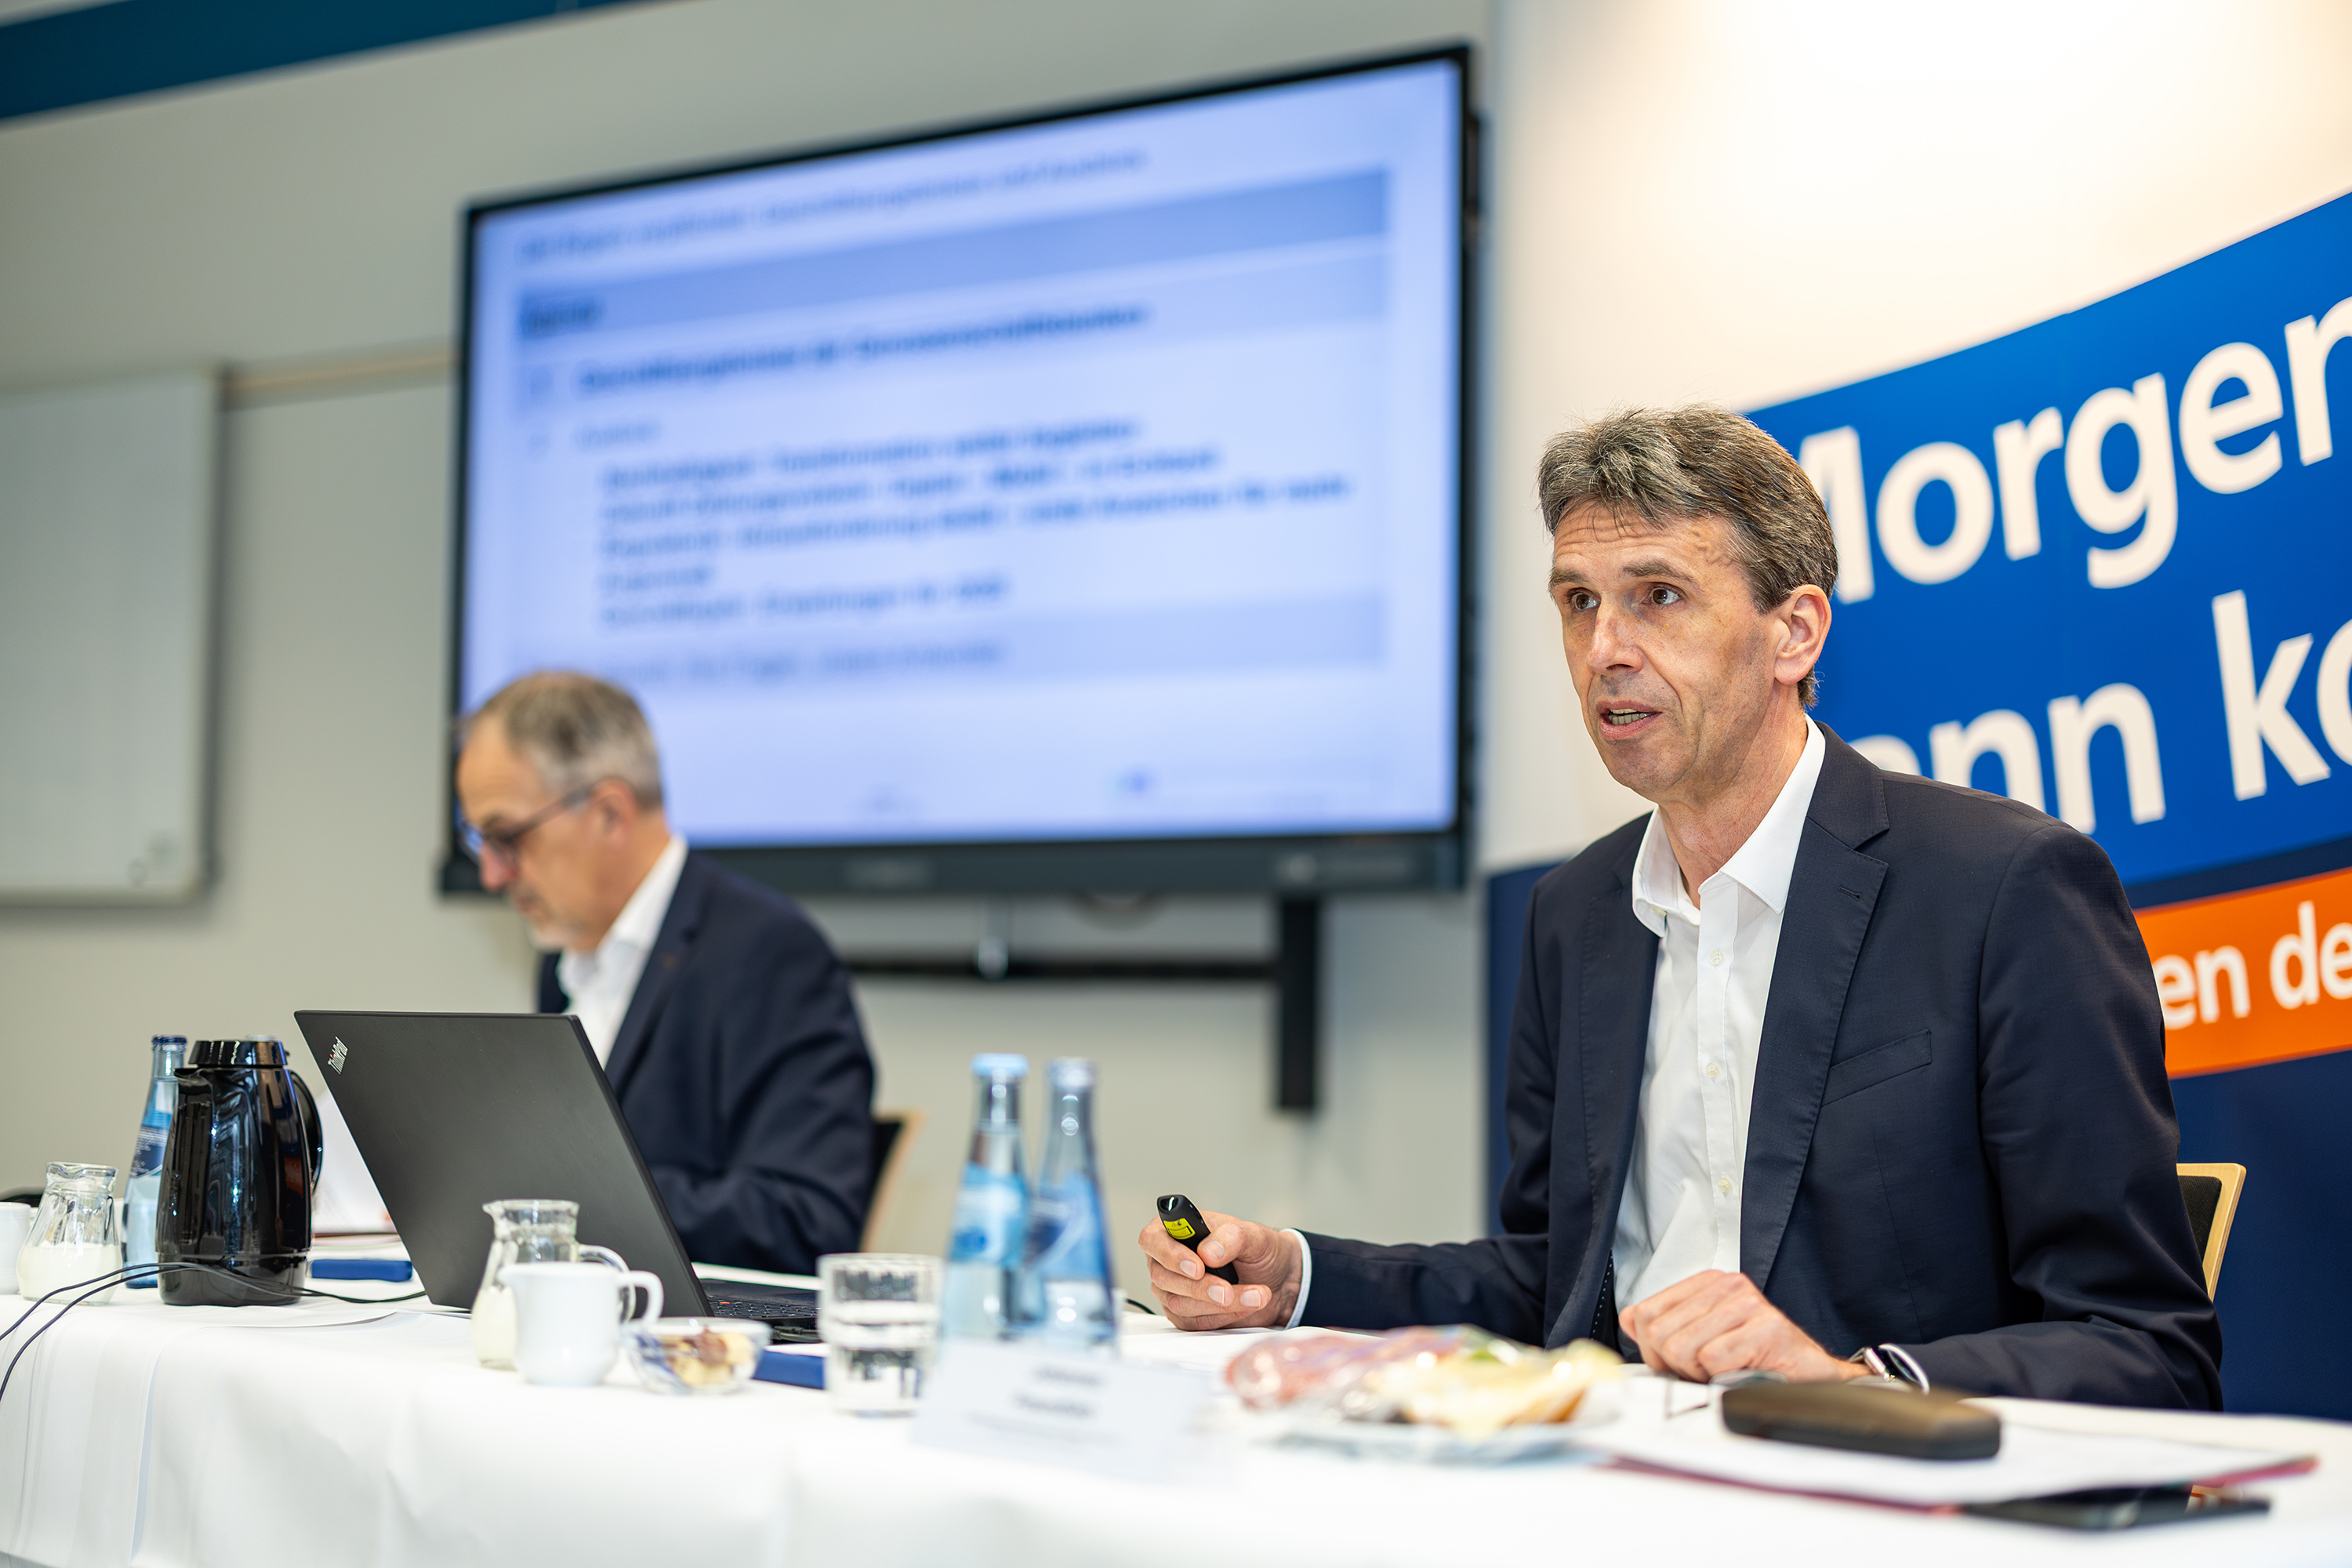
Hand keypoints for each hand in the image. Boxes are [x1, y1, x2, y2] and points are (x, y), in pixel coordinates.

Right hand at [1135, 1206, 1299, 1330]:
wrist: (1276, 1279)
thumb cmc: (1259, 1250)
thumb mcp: (1253, 1235)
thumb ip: (1231, 1237)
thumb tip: (1208, 1252)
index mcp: (1175, 1230)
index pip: (1153, 1240)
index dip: (1171, 1255)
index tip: (1198, 1267)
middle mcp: (1168, 1259)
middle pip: (1164, 1277)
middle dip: (1201, 1287)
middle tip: (1229, 1290)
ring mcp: (1173, 1289)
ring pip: (1178, 1303)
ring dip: (1219, 1304)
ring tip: (1255, 1295)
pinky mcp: (1185, 1314)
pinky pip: (1192, 1322)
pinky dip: (1221, 1317)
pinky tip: (1244, 1306)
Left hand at [1617, 1270, 1867, 1383]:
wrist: (1811, 1376)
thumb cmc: (1756, 1360)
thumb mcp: (1703, 1337)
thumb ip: (1665, 1326)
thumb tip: (1630, 1322)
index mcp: (1706, 1283)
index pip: (1642, 1313)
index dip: (1650, 1349)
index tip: (1673, 1362)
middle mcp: (1726, 1285)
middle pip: (1658, 1333)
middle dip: (1674, 1365)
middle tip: (1703, 1370)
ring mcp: (1747, 1303)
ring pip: (1681, 1347)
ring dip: (1699, 1372)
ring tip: (1724, 1369)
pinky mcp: (1765, 1327)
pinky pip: (1711, 1360)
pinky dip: (1720, 1377)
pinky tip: (1740, 1372)